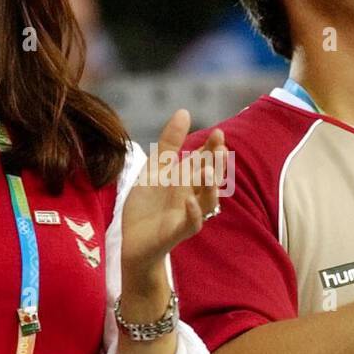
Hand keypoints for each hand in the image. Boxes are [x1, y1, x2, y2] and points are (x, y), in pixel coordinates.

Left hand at [120, 108, 226, 280]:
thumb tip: (185, 111)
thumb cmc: (147, 206)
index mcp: (187, 181)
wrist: (132, 242)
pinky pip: (191, 224)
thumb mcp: (155, 170)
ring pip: (207, 202)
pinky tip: (190, 201)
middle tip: (220, 147)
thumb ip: (169, 144)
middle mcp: (192, 196)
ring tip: (207, 171)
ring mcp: (186, 215)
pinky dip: (193, 213)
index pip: (205, 161)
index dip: (213, 149)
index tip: (219, 134)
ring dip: (210, 187)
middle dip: (216, 164)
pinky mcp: (177, 233)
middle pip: (211, 179)